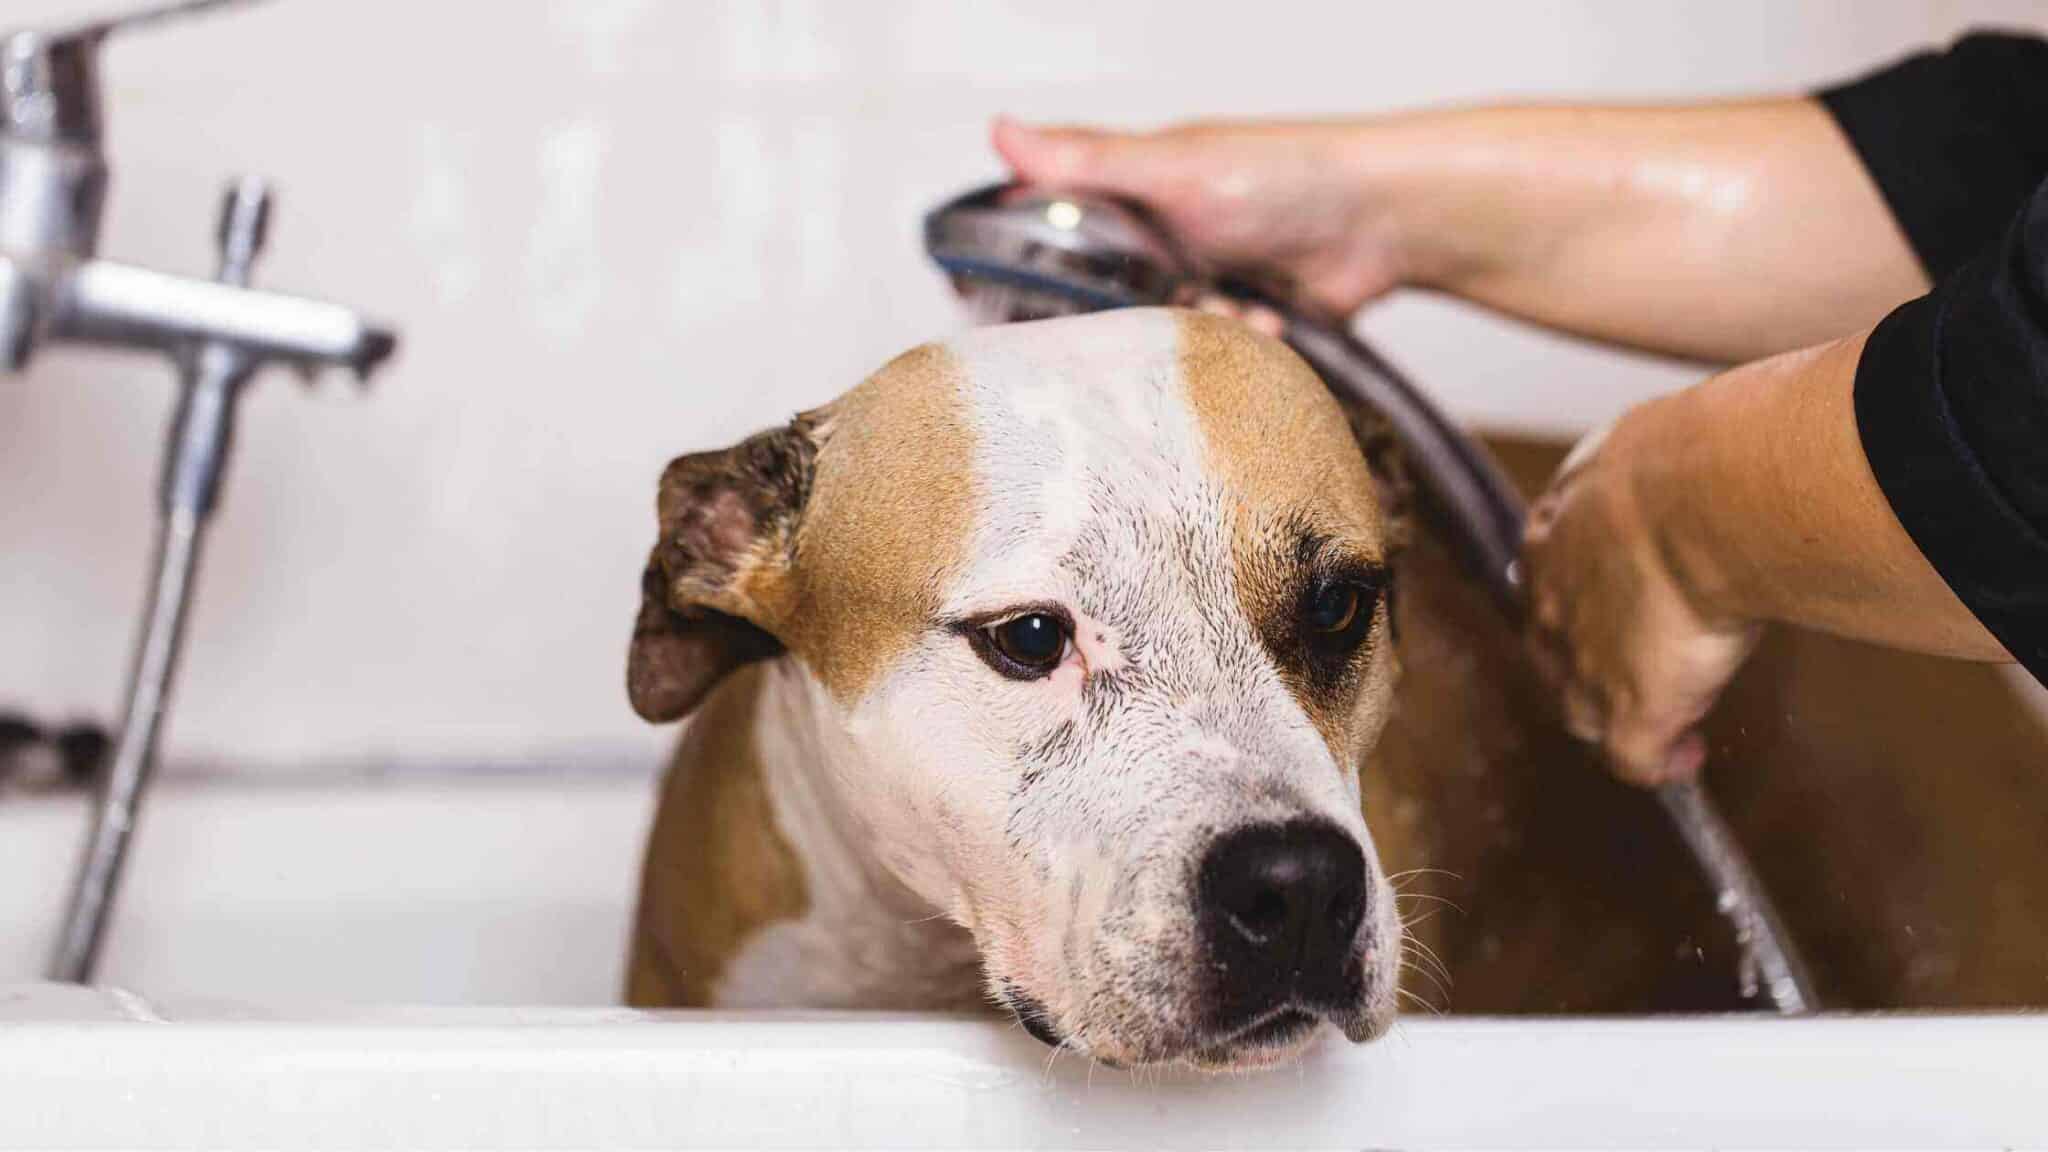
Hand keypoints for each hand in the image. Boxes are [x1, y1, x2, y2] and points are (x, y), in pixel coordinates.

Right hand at [993, 117, 1414, 321]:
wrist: (1385, 222)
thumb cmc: (1286, 173)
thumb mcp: (1174, 167)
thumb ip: (1088, 162)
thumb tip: (1002, 132)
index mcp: (1128, 194)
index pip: (1050, 237)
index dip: (1030, 272)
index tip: (1018, 303)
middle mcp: (1155, 242)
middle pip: (1100, 305)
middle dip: (1129, 318)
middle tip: (1162, 305)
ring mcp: (1195, 285)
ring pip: (1156, 340)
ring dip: (1194, 331)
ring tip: (1233, 304)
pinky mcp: (1234, 325)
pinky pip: (1209, 359)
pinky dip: (1237, 344)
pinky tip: (1267, 320)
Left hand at [1520, 396, 1758, 785]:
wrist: (1704, 497)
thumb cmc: (1688, 456)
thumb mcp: (1646, 445)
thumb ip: (1650, 465)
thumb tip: (1692, 445)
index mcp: (1552, 538)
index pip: (1552, 584)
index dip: (1585, 600)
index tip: (1620, 603)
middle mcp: (1554, 608)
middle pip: (1554, 656)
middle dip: (1588, 666)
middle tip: (1638, 668)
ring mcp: (1587, 667)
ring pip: (1583, 712)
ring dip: (1618, 717)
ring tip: (1666, 715)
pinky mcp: (1632, 710)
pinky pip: (1636, 759)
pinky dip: (1661, 764)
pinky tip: (1687, 757)